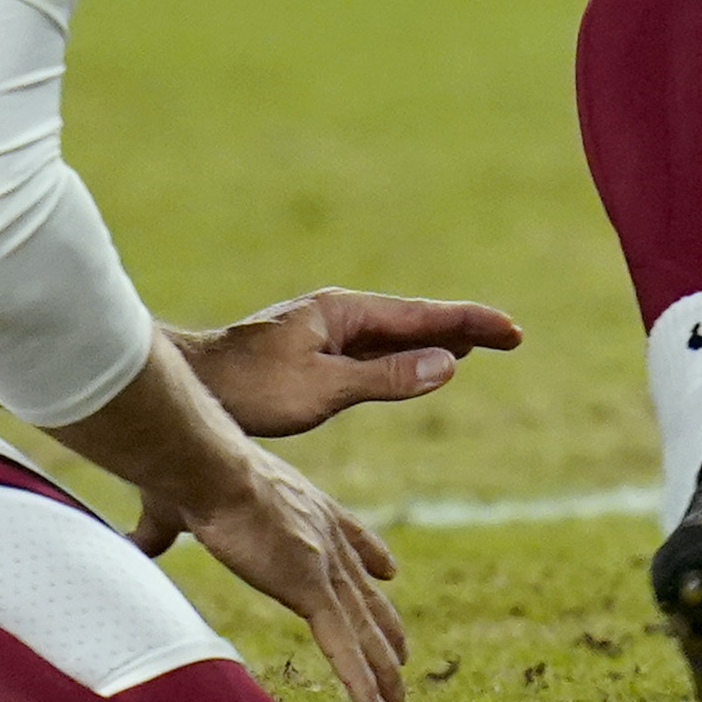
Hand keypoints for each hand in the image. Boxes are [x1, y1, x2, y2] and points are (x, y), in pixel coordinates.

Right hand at [170, 441, 410, 701]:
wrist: (207, 468)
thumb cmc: (190, 477)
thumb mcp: (178, 507)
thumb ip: (161, 532)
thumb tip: (131, 542)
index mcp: (305, 506)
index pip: (350, 537)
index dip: (371, 555)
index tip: (389, 571)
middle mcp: (325, 533)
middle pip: (363, 590)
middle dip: (383, 623)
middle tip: (402, 650)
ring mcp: (322, 563)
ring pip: (359, 626)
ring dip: (378, 665)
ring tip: (396, 696)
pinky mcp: (310, 589)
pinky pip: (342, 645)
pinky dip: (359, 679)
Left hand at [180, 289, 520, 443]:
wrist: (190, 387)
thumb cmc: (247, 388)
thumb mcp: (322, 389)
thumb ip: (385, 377)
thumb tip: (447, 364)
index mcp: (343, 312)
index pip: (422, 316)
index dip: (470, 323)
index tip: (511, 331)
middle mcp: (338, 315)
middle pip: (414, 320)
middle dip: (463, 326)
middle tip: (511, 336)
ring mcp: (324, 333)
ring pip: (394, 335)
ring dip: (437, 340)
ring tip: (476, 344)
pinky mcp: (313, 354)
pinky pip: (374, 351)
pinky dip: (406, 355)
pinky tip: (418, 364)